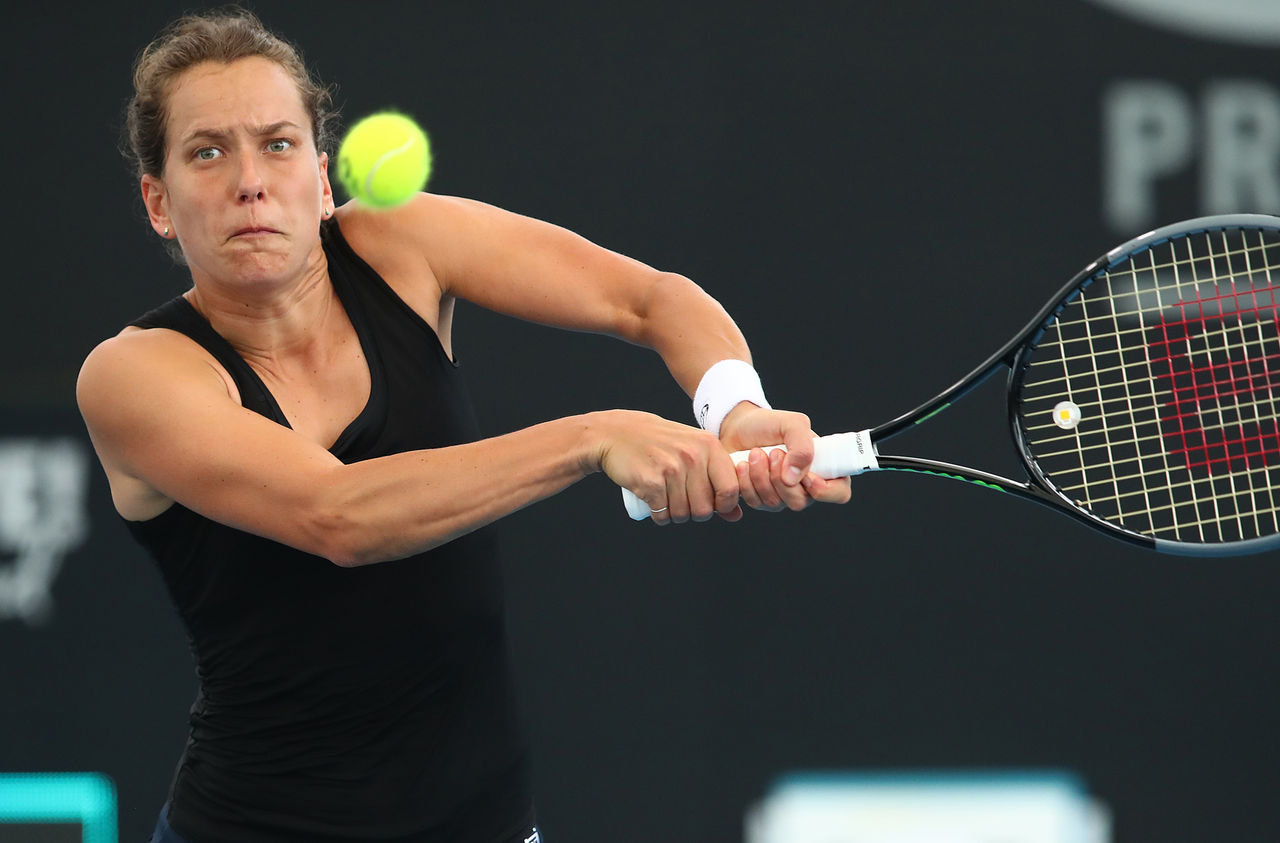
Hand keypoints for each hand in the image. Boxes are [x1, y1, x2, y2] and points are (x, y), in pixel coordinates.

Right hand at [590, 410, 742, 523]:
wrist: (617, 434)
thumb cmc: (660, 444)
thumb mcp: (693, 451)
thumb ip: (717, 479)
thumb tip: (736, 516)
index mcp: (708, 445)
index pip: (730, 489)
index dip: (723, 505)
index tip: (711, 504)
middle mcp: (692, 456)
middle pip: (705, 509)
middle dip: (694, 513)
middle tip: (681, 502)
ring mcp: (671, 468)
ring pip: (683, 514)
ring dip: (674, 515)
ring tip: (666, 499)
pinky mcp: (650, 481)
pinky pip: (662, 514)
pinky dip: (659, 516)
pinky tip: (654, 502)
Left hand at [718, 403, 852, 512]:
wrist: (738, 427)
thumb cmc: (769, 424)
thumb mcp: (792, 424)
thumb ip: (802, 446)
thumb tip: (793, 478)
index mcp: (823, 468)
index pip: (839, 493)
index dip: (825, 491)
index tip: (807, 476)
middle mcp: (805, 487)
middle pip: (800, 502)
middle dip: (780, 477)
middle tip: (773, 452)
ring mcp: (782, 496)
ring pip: (775, 503)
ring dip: (761, 475)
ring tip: (755, 452)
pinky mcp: (760, 499)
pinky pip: (756, 502)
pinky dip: (747, 482)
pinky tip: (743, 464)